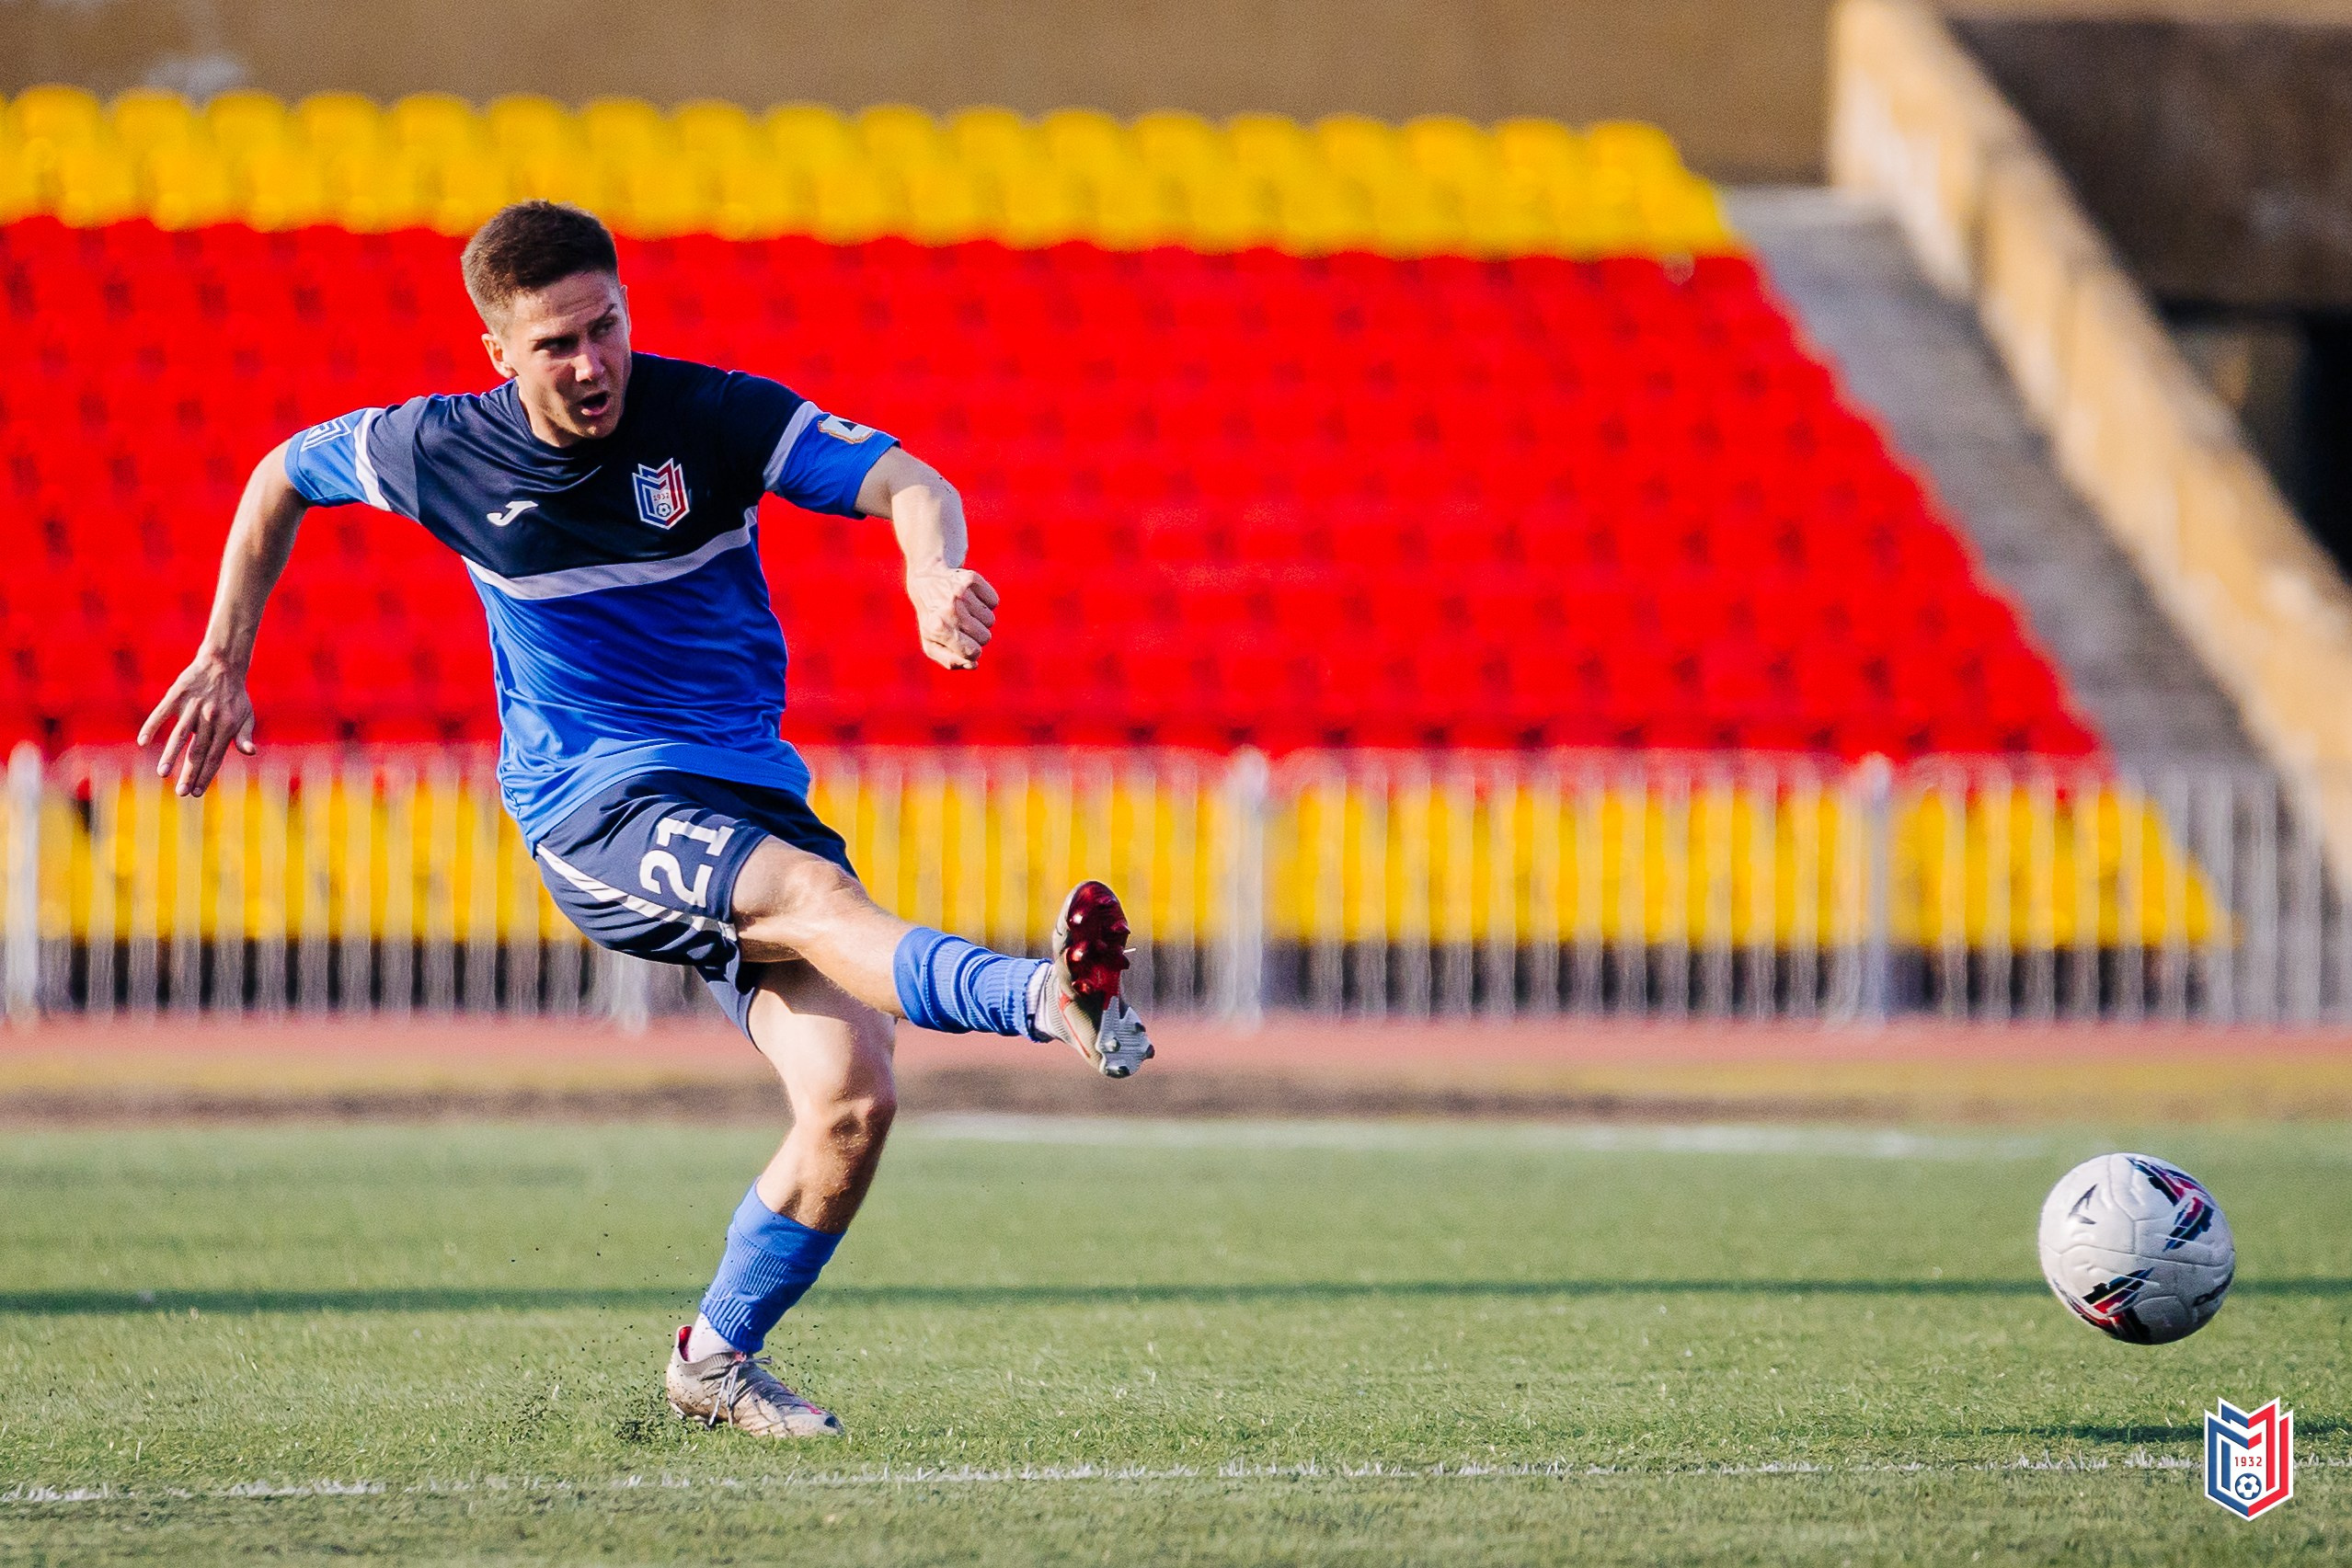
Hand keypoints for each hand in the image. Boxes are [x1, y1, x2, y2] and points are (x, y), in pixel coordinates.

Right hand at [137, 653, 255, 797]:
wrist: (223, 664)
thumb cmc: (235, 695)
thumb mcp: (246, 715)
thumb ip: (245, 736)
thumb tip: (250, 752)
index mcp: (227, 727)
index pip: (215, 757)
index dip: (206, 775)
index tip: (197, 792)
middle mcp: (209, 719)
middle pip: (198, 751)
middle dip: (190, 774)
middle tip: (182, 793)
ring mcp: (192, 707)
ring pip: (180, 735)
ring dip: (170, 755)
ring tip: (162, 774)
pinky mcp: (176, 695)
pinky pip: (161, 713)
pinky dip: (151, 726)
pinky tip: (142, 742)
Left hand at [907, 565, 998, 670]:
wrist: (926, 578)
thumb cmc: (932, 617)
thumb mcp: (932, 643)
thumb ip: (950, 661)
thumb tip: (973, 664)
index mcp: (939, 628)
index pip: (973, 652)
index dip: (973, 651)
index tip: (965, 644)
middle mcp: (950, 610)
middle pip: (985, 637)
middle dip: (977, 635)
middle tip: (963, 625)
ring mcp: (961, 593)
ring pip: (990, 620)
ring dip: (981, 618)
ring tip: (965, 610)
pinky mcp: (972, 579)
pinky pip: (993, 602)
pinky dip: (986, 602)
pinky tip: (971, 597)